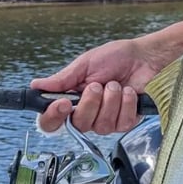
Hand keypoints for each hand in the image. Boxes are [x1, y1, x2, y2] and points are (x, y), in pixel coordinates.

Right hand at [31, 37, 165, 134]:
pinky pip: (121, 123)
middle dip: (90, 103)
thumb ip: (63, 79)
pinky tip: (129, 92)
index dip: (53, 117)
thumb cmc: (117, 57)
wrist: (145, 57)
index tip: (64, 104)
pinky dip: (126, 104)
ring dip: (111, 100)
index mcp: (72, 99)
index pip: (52, 121)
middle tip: (98, 84)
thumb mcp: (86, 64)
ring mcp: (107, 119)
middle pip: (78, 125)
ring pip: (101, 125)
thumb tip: (37, 85)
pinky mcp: (126, 122)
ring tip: (116, 84)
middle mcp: (87, 113)